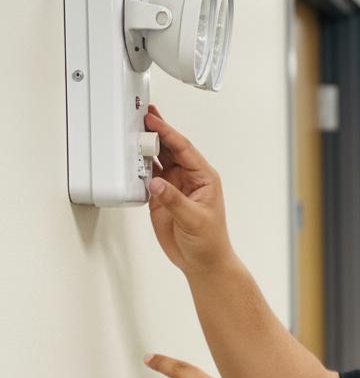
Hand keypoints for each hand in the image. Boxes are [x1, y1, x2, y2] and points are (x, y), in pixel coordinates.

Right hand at [144, 105, 236, 276]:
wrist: (202, 262)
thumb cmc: (210, 241)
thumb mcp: (194, 219)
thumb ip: (174, 200)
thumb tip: (157, 183)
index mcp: (203, 177)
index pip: (183, 148)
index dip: (168, 132)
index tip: (153, 120)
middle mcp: (189, 178)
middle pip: (170, 148)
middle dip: (156, 132)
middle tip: (140, 116)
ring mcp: (174, 187)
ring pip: (158, 160)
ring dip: (146, 147)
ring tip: (132, 132)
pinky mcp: (162, 198)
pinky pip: (148, 177)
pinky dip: (139, 168)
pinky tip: (131, 159)